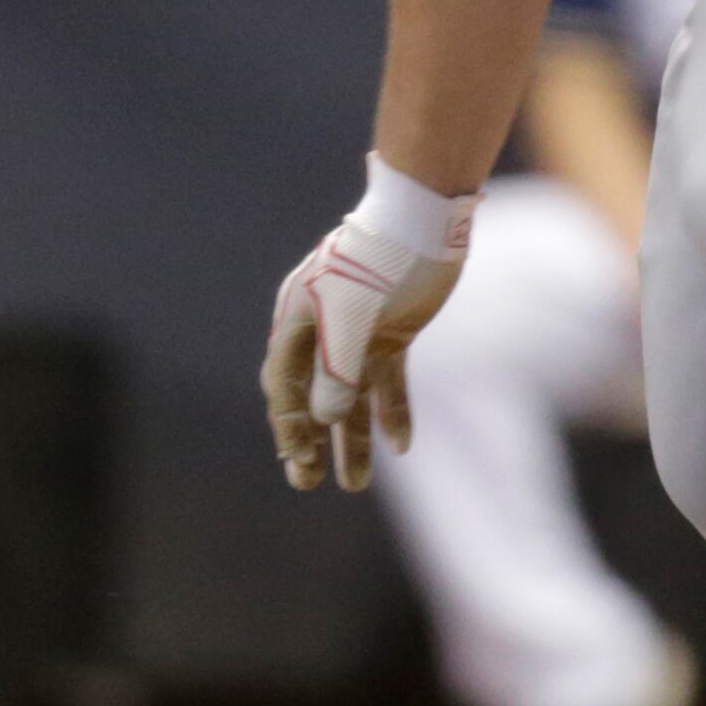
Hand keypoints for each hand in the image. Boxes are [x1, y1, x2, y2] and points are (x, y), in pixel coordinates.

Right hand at [260, 161, 474, 489]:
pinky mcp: (394, 332)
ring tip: (354, 485)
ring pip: (350, 396)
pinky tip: (400, 446)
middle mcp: (324, 330)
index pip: (282, 384)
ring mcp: (360, 332)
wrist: (423, 220)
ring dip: (352, 438)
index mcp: (297, 320)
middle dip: (310, 440)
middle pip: (311, 395)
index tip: (298, 462)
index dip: (287, 425)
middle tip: (307, 484)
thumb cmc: (376, 262)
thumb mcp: (349, 319)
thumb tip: (325, 420)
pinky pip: (388, 381)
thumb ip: (335, 371)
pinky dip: (393, 411)